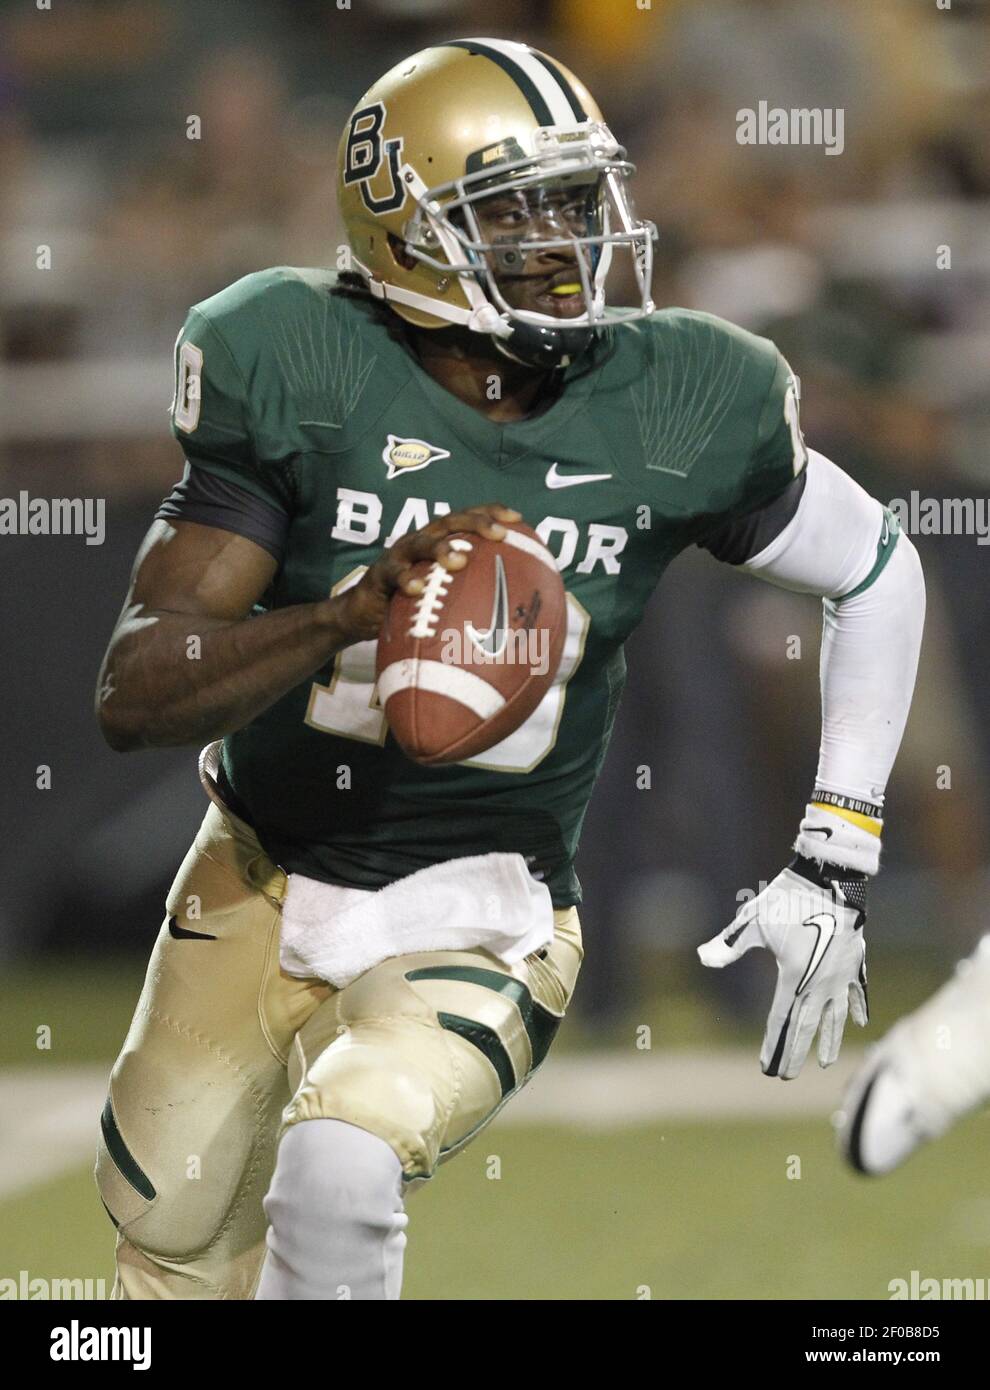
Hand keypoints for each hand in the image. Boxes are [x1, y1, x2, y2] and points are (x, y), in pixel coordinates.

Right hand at [332, 503, 520, 643]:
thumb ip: (470, 592)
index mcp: (440, 541)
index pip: (468, 518)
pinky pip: (394, 574)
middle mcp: (422, 541)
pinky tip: (418, 589)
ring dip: (442, 548)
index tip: (517, 519)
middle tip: (498, 533)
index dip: (491, 513)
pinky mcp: (380, 574)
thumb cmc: (412, 602)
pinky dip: (406, 580)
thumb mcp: (443, 594)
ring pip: (422, 543)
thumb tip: (513, 612)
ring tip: (459, 560)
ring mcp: (400, 555)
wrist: (365, 613)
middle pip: (450, 521)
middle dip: (476, 522)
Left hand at [698, 855, 868, 1079]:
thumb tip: (702, 957)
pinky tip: (862, 1024)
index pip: (780, 1022)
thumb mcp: (752, 921)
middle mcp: (819, 984)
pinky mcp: (856, 962)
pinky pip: (859, 992)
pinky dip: (859, 1008)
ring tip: (826, 1062)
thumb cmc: (787, 900)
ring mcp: (840, 975)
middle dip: (796, 1054)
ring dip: (829, 1040)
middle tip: (786, 1076)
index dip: (773, 1047)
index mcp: (793, 978)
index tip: (767, 1069)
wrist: (830, 879)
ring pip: (836, 1017)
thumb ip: (729, 945)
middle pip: (806, 1027)